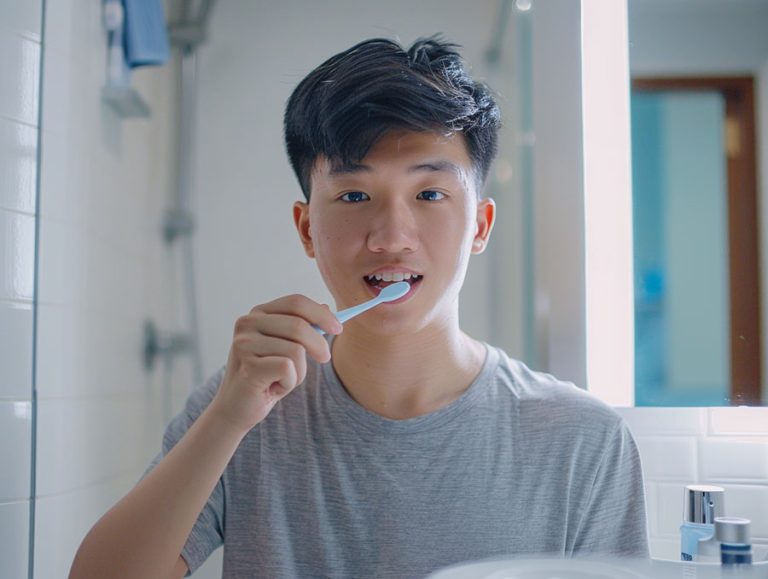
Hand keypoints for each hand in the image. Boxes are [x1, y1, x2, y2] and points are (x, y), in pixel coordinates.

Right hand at [208, 294, 342, 433]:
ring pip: (296, 350)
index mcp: (258, 314)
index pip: (296, 302)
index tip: (338, 328)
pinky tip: (273, 388)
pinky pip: (288, 368)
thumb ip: (302, 327)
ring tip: (283, 379)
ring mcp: (245, 344)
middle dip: (319, 344)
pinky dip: (290, 382)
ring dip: (299, 371)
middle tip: (325, 359)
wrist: (237, 409)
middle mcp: (247, 323)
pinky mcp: (248, 365)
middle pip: (299, 325)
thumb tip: (326, 308)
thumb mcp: (286, 348)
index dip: (321, 314)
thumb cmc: (266, 377)